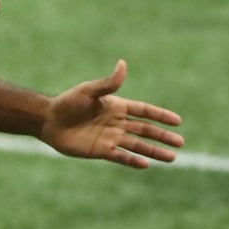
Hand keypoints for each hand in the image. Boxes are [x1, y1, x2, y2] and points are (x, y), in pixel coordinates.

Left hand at [41, 60, 183, 167]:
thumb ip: (108, 82)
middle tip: (180, 143)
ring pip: (137, 146)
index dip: (161, 116)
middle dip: (162, 137)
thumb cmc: (67, 102)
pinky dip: (133, 160)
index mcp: (117, 106)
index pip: (144, 111)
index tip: (177, 121)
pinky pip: (121, 156)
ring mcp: (110, 137)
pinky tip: (146, 164)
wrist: (48, 120)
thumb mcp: (89, 91)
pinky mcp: (101, 150)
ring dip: (154, 151)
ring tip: (172, 158)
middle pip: (145, 130)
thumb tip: (123, 64)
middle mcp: (117, 123)